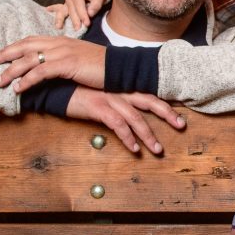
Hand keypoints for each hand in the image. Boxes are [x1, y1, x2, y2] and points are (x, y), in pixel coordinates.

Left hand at [0, 37, 106, 91]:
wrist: (121, 67)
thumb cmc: (103, 66)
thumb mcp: (81, 59)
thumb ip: (65, 60)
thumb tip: (53, 69)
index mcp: (61, 40)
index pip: (32, 40)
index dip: (14, 47)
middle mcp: (59, 43)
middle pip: (24, 46)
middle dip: (4, 54)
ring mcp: (62, 53)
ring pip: (29, 60)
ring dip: (11, 71)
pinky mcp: (67, 64)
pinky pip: (40, 72)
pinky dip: (27, 80)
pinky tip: (18, 88)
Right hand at [46, 0, 112, 29]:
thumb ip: (96, 4)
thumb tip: (90, 14)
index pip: (79, 6)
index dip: (83, 15)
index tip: (87, 24)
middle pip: (71, 10)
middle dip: (75, 20)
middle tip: (79, 30)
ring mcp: (68, 2)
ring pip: (63, 11)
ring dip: (60, 19)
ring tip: (59, 27)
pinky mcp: (68, 6)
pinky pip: (60, 11)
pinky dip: (57, 15)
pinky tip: (53, 19)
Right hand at [66, 87, 185, 154]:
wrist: (53, 85)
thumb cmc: (76, 89)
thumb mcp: (100, 91)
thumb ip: (115, 98)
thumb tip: (127, 112)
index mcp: (122, 85)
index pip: (149, 92)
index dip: (165, 102)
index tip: (179, 112)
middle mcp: (119, 90)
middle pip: (150, 101)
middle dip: (168, 114)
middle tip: (182, 126)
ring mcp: (109, 98)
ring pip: (136, 118)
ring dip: (148, 135)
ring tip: (158, 149)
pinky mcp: (98, 107)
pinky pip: (118, 125)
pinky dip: (128, 138)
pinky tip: (134, 149)